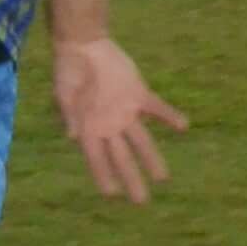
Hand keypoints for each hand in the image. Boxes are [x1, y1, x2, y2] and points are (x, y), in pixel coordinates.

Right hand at [53, 36, 187, 204]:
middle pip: (121, 158)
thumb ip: (70, 114)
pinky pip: (156, 108)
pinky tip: (182, 126)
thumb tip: (73, 137)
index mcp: (88, 128)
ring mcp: (124, 112)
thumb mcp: (64, 92)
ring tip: (163, 178)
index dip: (103, 176)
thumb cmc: (68, 69)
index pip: (97, 158)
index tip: (112, 195)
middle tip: (141, 201)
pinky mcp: (137, 95)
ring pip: (141, 141)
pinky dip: (168, 116)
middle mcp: (108, 125)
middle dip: (131, 178)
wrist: (84, 44)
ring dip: (151, 159)